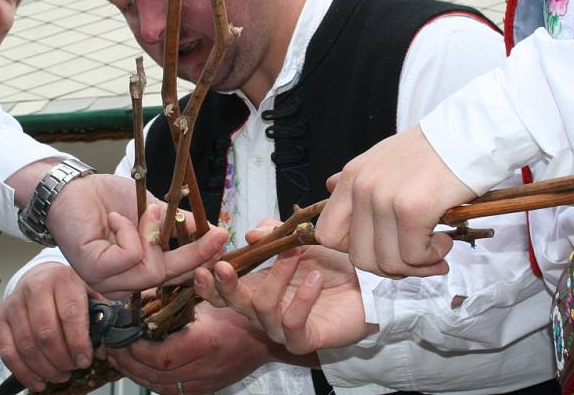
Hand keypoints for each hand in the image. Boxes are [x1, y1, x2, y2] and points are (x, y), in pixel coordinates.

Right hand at [0, 262, 94, 392]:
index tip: (85, 360)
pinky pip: (8, 351)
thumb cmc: (68, 289)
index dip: (78, 343)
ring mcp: (14, 303)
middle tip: (72, 369)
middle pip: (46, 333)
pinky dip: (23, 372)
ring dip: (45, 368)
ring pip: (27, 345)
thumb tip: (103, 348)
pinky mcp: (0, 318)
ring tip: (60, 375)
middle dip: (61, 359)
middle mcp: (36, 288)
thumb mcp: (89, 292)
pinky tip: (38, 381)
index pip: (70, 315)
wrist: (41, 276)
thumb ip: (98, 316)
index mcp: (63, 279)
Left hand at [47, 175, 227, 297]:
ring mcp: (106, 280)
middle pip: (169, 277)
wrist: (74, 188)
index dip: (201, 260)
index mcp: (137, 272)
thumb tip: (211, 231)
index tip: (223, 240)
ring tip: (145, 210)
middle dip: (196, 254)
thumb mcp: (152, 211)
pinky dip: (129, 231)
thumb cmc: (110, 199)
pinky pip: (129, 257)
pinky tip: (115, 219)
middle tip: (218, 234)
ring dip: (153, 234)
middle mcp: (122, 283)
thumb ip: (177, 225)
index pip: (175, 275)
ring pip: (150, 271)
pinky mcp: (93, 270)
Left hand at [105, 303, 289, 394]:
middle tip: (111, 348)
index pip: (162, 356)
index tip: (121, 336)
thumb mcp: (212, 294)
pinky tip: (142, 369)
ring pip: (162, 387)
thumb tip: (144, 294)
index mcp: (206, 343)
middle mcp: (205, 368)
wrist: (273, 332)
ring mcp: (207, 381)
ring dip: (137, 374)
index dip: (137, 350)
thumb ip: (178, 295)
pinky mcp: (208, 387)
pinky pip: (174, 390)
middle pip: (157, 376)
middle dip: (129, 363)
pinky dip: (153, 380)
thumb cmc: (245, 307)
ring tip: (119, 359)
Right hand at [195, 243, 375, 353]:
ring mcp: (280, 328)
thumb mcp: (298, 239)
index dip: (208, 275)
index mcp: (256, 285)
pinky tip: (317, 279)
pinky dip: (302, 297)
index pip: (221, 286)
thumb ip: (272, 233)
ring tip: (296, 254)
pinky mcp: (303, 340)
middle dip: (223, 285)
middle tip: (222, 266)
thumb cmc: (331, 262)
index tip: (205, 256)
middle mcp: (263, 310)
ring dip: (277, 275)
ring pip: (261, 307)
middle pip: (230, 303)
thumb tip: (249, 234)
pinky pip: (292, 322)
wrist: (368, 285)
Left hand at [316, 125, 474, 276]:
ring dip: (416, 266)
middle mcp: (362, 188)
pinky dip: (432, 258)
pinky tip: (444, 241)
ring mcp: (384, 199)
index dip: (353, 249)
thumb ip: (357, 180)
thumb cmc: (433, 150)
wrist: (470, 134)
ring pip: (388, 262)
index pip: (327, 234)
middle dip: (391, 267)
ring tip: (435, 248)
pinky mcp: (412, 210)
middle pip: (359, 257)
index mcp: (352, 177)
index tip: (381, 246)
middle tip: (416, 259)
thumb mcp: (383, 157)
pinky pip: (414, 256)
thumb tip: (329, 185)